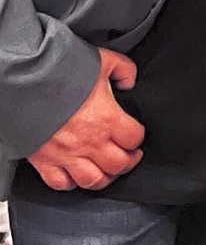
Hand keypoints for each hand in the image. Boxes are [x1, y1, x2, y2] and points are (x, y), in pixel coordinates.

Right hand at [28, 48, 144, 191]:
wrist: (26, 82)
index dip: (138, 137)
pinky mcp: (45, 161)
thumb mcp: (103, 61)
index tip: (136, 135)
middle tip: (130, 156)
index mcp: (107, 118)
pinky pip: (60, 183)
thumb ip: (124, 70)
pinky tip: (76, 175)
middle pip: (119, 165)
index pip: (134, 138)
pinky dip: (71, 183)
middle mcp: (89, 141)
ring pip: (93, 181)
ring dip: (105, 178)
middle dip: (129, 162)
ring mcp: (67, 154)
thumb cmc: (63, 72)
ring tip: (108, 170)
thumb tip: (130, 81)